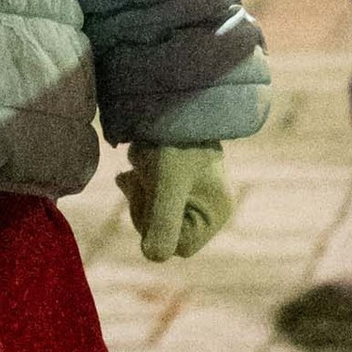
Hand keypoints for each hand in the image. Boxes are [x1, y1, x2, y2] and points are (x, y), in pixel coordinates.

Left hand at [122, 143, 230, 263]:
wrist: (170, 94)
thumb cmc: (174, 139)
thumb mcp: (167, 182)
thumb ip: (162, 222)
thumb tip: (153, 257)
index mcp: (216, 212)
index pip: (177, 246)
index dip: (154, 228)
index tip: (145, 197)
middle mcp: (207, 205)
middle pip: (163, 230)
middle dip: (144, 205)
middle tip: (137, 177)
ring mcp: (191, 192)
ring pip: (152, 212)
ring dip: (140, 190)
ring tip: (141, 163)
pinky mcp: (174, 178)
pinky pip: (148, 194)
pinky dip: (139, 180)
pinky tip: (134, 164)